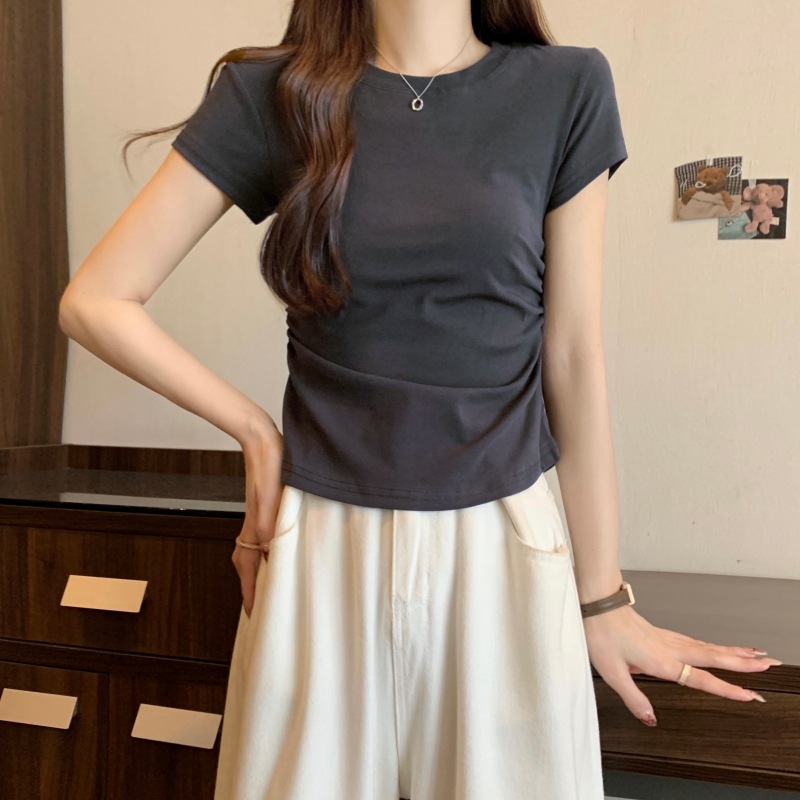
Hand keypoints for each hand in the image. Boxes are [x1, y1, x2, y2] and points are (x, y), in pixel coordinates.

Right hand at [231, 425, 284, 617]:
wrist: (262, 440)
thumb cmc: (270, 465)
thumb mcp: (272, 496)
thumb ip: (267, 523)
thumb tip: (266, 549)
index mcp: (255, 526)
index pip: (249, 566)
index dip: (250, 590)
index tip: (252, 611)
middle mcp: (253, 524)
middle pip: (245, 562)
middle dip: (250, 585)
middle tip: (257, 604)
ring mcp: (256, 516)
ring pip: (251, 550)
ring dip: (257, 569)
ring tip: (266, 584)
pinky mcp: (263, 507)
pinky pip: (258, 537)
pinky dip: (264, 550)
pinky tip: (274, 549)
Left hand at [582, 604, 781, 725]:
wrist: (596, 603)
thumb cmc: (601, 634)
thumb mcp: (612, 673)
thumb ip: (633, 698)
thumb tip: (651, 719)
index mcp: (662, 661)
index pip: (701, 679)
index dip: (727, 689)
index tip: (750, 695)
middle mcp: (670, 647)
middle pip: (714, 656)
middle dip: (743, 662)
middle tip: (770, 664)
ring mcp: (667, 638)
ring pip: (707, 646)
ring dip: (733, 651)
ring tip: (755, 654)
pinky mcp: (661, 633)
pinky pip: (695, 640)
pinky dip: (713, 644)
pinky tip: (716, 647)